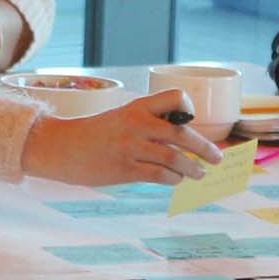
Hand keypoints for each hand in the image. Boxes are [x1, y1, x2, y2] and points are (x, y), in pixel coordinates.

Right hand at [20, 89, 223, 186]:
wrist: (61, 147)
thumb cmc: (95, 134)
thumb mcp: (121, 117)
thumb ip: (147, 124)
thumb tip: (180, 141)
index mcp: (137, 107)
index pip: (174, 98)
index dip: (189, 109)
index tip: (192, 121)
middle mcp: (137, 124)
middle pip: (182, 133)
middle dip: (205, 147)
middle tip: (217, 157)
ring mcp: (131, 147)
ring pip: (175, 159)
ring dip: (193, 168)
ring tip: (199, 173)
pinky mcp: (125, 169)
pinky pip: (160, 175)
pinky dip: (173, 180)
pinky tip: (176, 181)